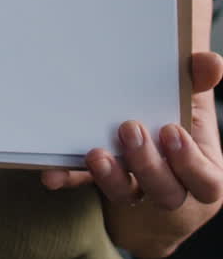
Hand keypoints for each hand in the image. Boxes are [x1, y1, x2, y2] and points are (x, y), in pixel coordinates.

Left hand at [41, 53, 222, 214]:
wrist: (150, 127)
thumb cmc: (175, 113)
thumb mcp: (190, 98)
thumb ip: (198, 80)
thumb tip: (213, 62)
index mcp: (200, 170)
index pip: (204, 181)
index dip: (189, 163)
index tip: (170, 130)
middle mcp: (169, 187)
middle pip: (165, 193)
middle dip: (147, 164)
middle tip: (129, 129)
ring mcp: (134, 189)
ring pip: (126, 195)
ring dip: (110, 177)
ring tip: (96, 153)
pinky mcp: (101, 184)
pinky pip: (84, 187)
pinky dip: (69, 178)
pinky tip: (52, 173)